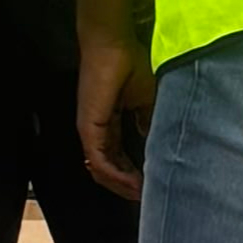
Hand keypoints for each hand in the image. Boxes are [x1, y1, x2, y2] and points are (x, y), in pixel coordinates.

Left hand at [75, 27, 154, 200]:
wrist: (114, 44)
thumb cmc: (130, 65)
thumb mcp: (147, 100)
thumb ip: (147, 121)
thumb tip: (152, 140)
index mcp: (107, 125)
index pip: (117, 159)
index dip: (132, 175)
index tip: (151, 185)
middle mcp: (95, 132)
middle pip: (107, 171)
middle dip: (127, 187)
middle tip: (148, 198)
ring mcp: (89, 131)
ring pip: (101, 171)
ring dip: (122, 186)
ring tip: (143, 195)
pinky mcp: (89, 128)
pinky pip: (100, 161)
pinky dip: (117, 176)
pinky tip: (134, 184)